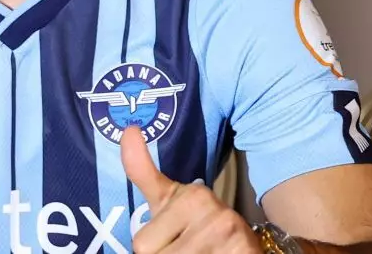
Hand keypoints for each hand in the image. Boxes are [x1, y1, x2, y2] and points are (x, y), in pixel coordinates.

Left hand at [122, 127, 260, 252]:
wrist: (242, 245)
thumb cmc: (194, 222)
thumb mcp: (166, 198)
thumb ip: (142, 171)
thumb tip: (128, 129)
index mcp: (189, 196)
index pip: (143, 243)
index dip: (154, 247)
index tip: (169, 239)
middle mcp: (212, 211)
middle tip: (185, 248)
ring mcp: (228, 233)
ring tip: (201, 253)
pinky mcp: (243, 252)